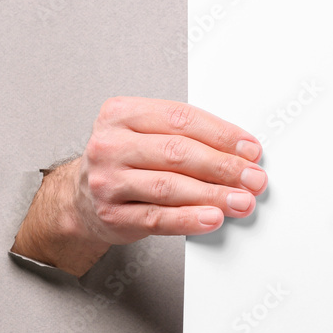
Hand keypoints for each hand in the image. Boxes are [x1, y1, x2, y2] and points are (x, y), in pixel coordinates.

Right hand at [11, 97, 267, 275]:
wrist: (80, 199)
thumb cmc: (123, 162)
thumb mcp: (144, 134)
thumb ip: (184, 135)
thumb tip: (239, 152)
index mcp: (121, 113)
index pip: (180, 119)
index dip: (221, 134)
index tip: (249, 148)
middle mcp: (110, 145)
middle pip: (177, 152)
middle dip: (223, 166)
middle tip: (253, 177)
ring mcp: (108, 181)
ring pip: (170, 186)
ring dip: (213, 194)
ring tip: (241, 200)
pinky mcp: (112, 214)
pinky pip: (158, 218)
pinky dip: (190, 219)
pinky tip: (212, 217)